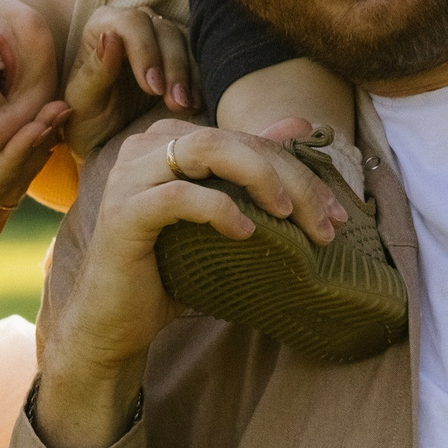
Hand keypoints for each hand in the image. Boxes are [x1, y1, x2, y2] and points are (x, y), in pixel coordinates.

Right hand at [0, 100, 66, 337]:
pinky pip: (9, 181)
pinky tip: (37, 136)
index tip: (39, 122)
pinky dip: (27, 157)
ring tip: (60, 110)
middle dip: (39, 138)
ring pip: (17, 176)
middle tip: (65, 103)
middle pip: (16, 173)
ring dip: (39, 143)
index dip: (16, 153)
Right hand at [35, 120, 336, 447]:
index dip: (296, 168)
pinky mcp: (122, 214)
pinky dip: (218, 210)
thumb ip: (252, 169)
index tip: (335, 213)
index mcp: (168, 141)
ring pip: (206, 151)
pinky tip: (245, 233)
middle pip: (231, 140)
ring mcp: (129, 178)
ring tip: (289, 215)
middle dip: (289, 176)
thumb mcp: (219, 218)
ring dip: (259, 178)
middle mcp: (144, 148)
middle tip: (326, 222)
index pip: (244, 138)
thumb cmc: (167, 270)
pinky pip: (178, 196)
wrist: (112, 322)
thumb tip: (301, 125)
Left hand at [72, 4, 196, 155]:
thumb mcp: (83, 100)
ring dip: (188, 75)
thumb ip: (96, 70)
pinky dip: (199, 81)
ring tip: (186, 106)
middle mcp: (133, 24)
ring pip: (184, 42)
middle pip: (163, 30)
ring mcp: (159, 36)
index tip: (152, 87)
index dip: (145, 51)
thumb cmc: (87, 116)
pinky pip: (198, 57)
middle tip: (175, 102)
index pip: (131, 23)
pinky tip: (196, 104)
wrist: (102, 135)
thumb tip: (111, 37)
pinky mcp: (179, 53)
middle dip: (172, 67)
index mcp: (103, 24)